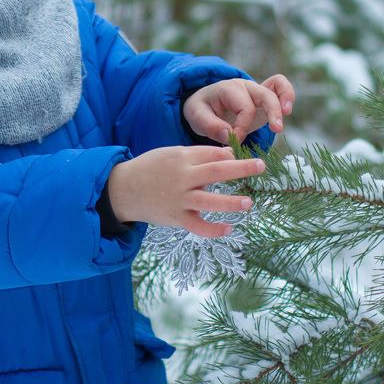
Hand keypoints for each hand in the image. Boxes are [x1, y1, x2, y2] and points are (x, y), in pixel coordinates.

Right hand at [107, 145, 263, 236]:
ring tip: (248, 203)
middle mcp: (181, 177)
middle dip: (240, 168)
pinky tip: (228, 229)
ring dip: (230, 202)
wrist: (123, 189)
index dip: (229, 155)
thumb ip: (197, 155)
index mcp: (181, 158)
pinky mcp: (176, 218)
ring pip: (208, 201)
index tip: (243, 157)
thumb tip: (227, 155)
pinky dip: (213, 229)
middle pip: (215, 171)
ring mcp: (179, 199)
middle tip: (261, 166)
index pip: (211, 154)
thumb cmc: (151, 168)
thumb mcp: (171, 154)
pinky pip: (197, 226)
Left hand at [182, 75, 294, 143]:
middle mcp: (245, 86)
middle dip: (272, 112)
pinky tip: (287, 112)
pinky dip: (287, 96)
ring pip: (277, 85)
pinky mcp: (263, 98)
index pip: (245, 108)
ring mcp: (255, 90)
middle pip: (264, 94)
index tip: (234, 140)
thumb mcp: (196, 116)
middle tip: (276, 130)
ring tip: (287, 116)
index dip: (243, 127)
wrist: (203, 105)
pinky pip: (280, 87)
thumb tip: (230, 135)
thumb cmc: (201, 109)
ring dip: (285, 99)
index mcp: (228, 88)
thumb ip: (211, 126)